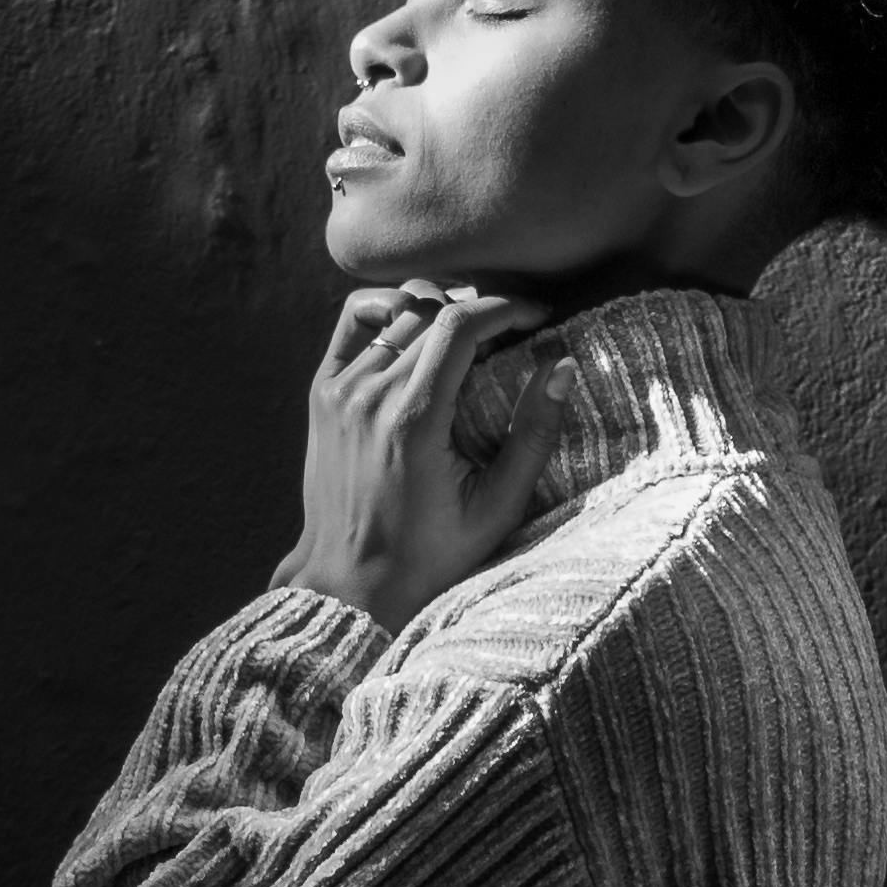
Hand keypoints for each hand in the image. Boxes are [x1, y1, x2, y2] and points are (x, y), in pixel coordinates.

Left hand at [268, 282, 576, 634]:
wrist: (350, 580)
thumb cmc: (430, 553)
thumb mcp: (497, 506)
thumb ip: (534, 434)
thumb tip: (562, 365)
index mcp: (414, 420)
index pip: (460, 324)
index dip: (506, 306)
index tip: (538, 315)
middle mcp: (371, 395)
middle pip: (432, 311)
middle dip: (482, 309)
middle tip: (516, 330)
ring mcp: (340, 390)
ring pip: (397, 312)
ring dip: (441, 310)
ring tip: (474, 334)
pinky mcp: (323, 393)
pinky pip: (356, 322)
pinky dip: (389, 311)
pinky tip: (416, 326)